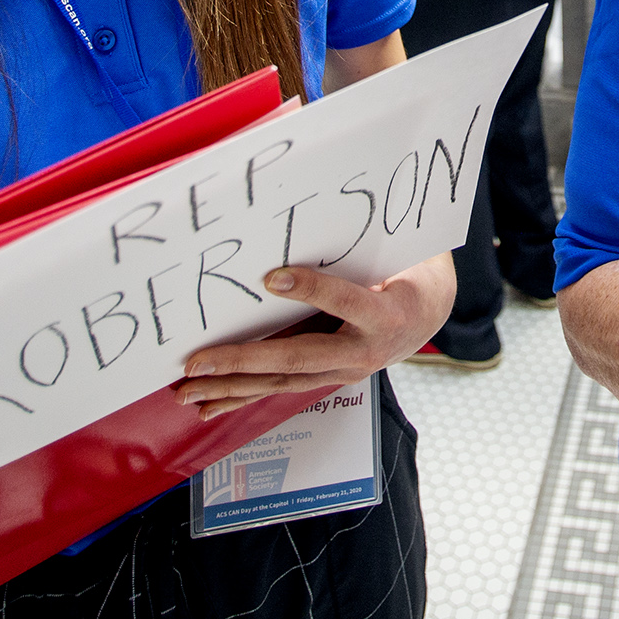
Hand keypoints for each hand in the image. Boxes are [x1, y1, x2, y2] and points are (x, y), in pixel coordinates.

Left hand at [175, 253, 454, 417]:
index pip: (345, 301)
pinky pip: (280, 390)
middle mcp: (363, 352)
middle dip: (244, 361)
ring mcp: (343, 371)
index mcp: (385, 315)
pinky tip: (210, 407)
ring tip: (189, 391)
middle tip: (198, 362)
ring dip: (231, 388)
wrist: (429, 314)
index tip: (272, 277)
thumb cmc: (408, 272)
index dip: (310, 289)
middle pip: (299, 357)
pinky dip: (243, 398)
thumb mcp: (398, 252)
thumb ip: (362, 242)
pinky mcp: (326, 378)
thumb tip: (317, 211)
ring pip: (282, 383)